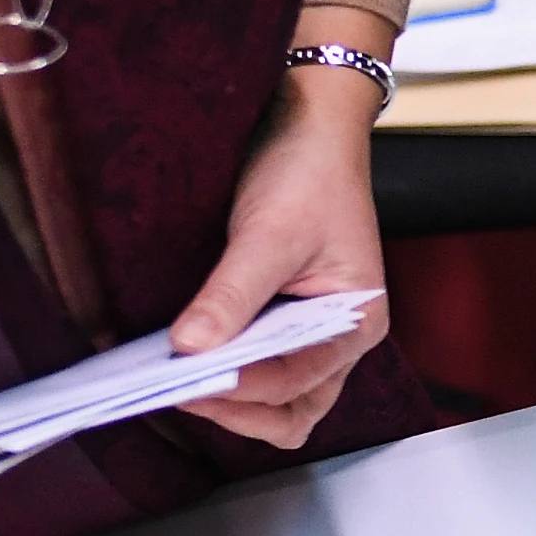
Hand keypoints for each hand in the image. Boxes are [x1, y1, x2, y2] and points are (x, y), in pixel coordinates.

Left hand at [173, 7, 394, 447]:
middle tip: (179, 393)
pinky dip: (231, 377)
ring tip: (182, 384)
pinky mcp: (287, 318)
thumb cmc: (310, 171)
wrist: (313, 124)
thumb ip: (232, 295)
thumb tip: (190, 347)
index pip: (293, 383)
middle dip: (239, 412)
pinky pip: (263, 370)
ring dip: (235, 403)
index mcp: (356, 321)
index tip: (183, 383)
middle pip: (293, 412)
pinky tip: (194, 360)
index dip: (238, 390)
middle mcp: (340, 336)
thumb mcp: (269, 232)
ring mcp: (316, 331)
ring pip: (280, 401)